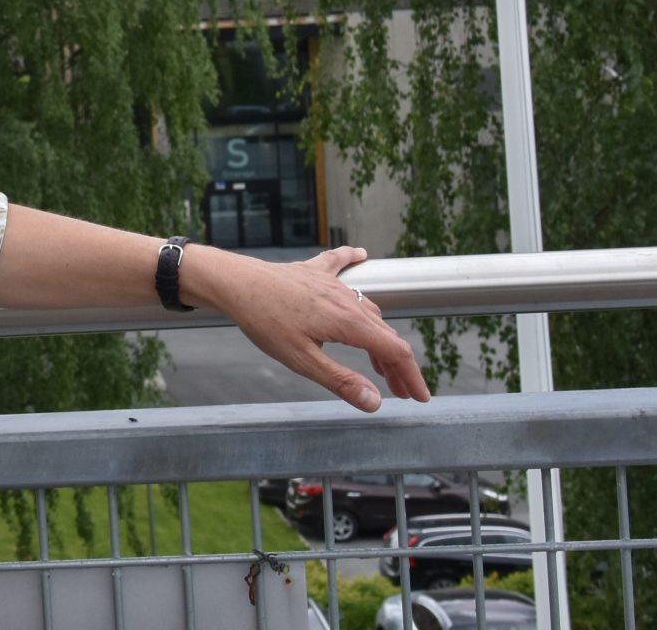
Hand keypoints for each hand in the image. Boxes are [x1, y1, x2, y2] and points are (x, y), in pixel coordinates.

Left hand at [187, 245, 432, 411]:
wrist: (236, 283)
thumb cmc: (264, 321)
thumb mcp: (302, 360)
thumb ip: (341, 381)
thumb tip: (375, 402)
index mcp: (349, 322)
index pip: (395, 352)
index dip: (411, 376)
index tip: (421, 397)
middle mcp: (347, 299)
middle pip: (385, 334)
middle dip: (396, 365)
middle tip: (399, 391)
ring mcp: (331, 282)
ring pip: (367, 309)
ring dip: (379, 335)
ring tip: (380, 360)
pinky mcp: (312, 270)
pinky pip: (339, 263)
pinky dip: (352, 262)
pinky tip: (360, 255)